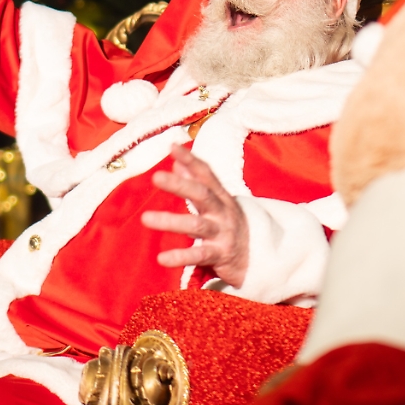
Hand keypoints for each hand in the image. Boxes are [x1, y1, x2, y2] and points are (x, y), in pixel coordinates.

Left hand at [142, 145, 249, 287]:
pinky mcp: (220, 255)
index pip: (206, 174)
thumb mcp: (217, 202)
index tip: (173, 146)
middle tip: (156, 176)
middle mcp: (223, 212)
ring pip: (196, 225)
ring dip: (171, 221)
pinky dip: (180, 256)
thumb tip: (176, 162)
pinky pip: (199, 255)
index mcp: (221, 197)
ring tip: (146, 218)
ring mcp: (222, 233)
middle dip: (180, 185)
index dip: (190, 160)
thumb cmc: (230, 225)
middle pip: (202, 195)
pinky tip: (161, 258)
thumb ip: (196, 183)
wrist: (258, 256)